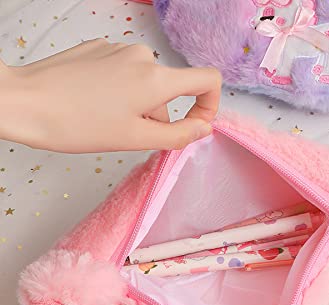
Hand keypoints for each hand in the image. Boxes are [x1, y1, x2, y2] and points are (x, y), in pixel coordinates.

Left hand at [0, 39, 220, 152]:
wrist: (24, 102)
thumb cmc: (77, 124)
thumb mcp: (135, 139)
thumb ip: (178, 136)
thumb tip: (203, 129)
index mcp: (156, 79)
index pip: (208, 80)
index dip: (210, 105)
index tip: (195, 125)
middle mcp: (142, 56)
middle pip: (171, 90)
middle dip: (159, 116)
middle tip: (129, 134)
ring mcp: (118, 49)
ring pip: (146, 84)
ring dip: (138, 106)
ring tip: (107, 121)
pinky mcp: (99, 48)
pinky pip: (125, 73)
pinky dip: (120, 92)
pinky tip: (95, 105)